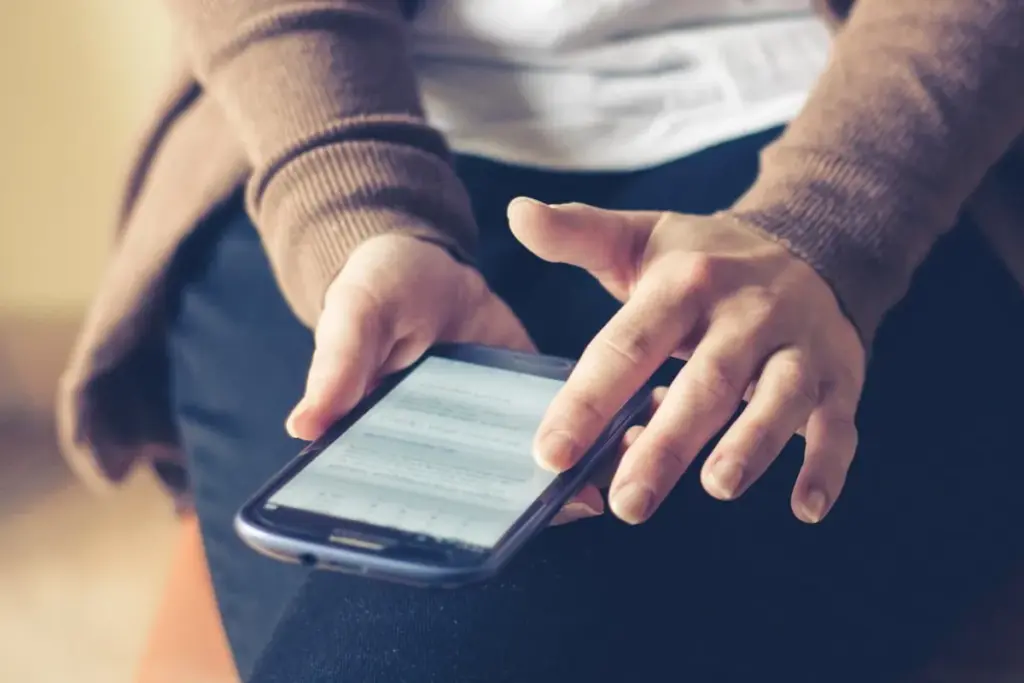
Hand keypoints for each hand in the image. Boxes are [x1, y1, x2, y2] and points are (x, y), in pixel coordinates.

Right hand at [284, 233, 601, 525]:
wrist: (428, 261)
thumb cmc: (375, 290)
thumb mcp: (355, 315)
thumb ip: (338, 365)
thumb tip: (304, 425)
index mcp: (394, 444)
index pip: (419, 500)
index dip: (453, 525)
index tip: (492, 534)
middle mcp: (448, 451)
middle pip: (487, 498)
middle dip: (532, 507)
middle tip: (577, 503)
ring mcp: (495, 430)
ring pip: (534, 470)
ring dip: (575, 476)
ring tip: (617, 474)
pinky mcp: (532, 400)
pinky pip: (568, 427)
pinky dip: (598, 433)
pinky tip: (634, 429)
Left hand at [509, 199, 865, 524]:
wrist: (812, 242)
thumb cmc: (706, 258)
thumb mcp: (642, 238)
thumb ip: (579, 234)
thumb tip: (517, 212)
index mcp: (685, 284)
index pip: (629, 345)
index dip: (587, 400)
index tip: (551, 453)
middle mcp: (744, 314)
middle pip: (704, 381)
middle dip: (667, 444)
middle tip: (627, 503)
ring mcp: (796, 347)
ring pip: (778, 398)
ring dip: (752, 443)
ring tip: (717, 487)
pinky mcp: (838, 377)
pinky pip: (838, 425)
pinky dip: (827, 466)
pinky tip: (806, 508)